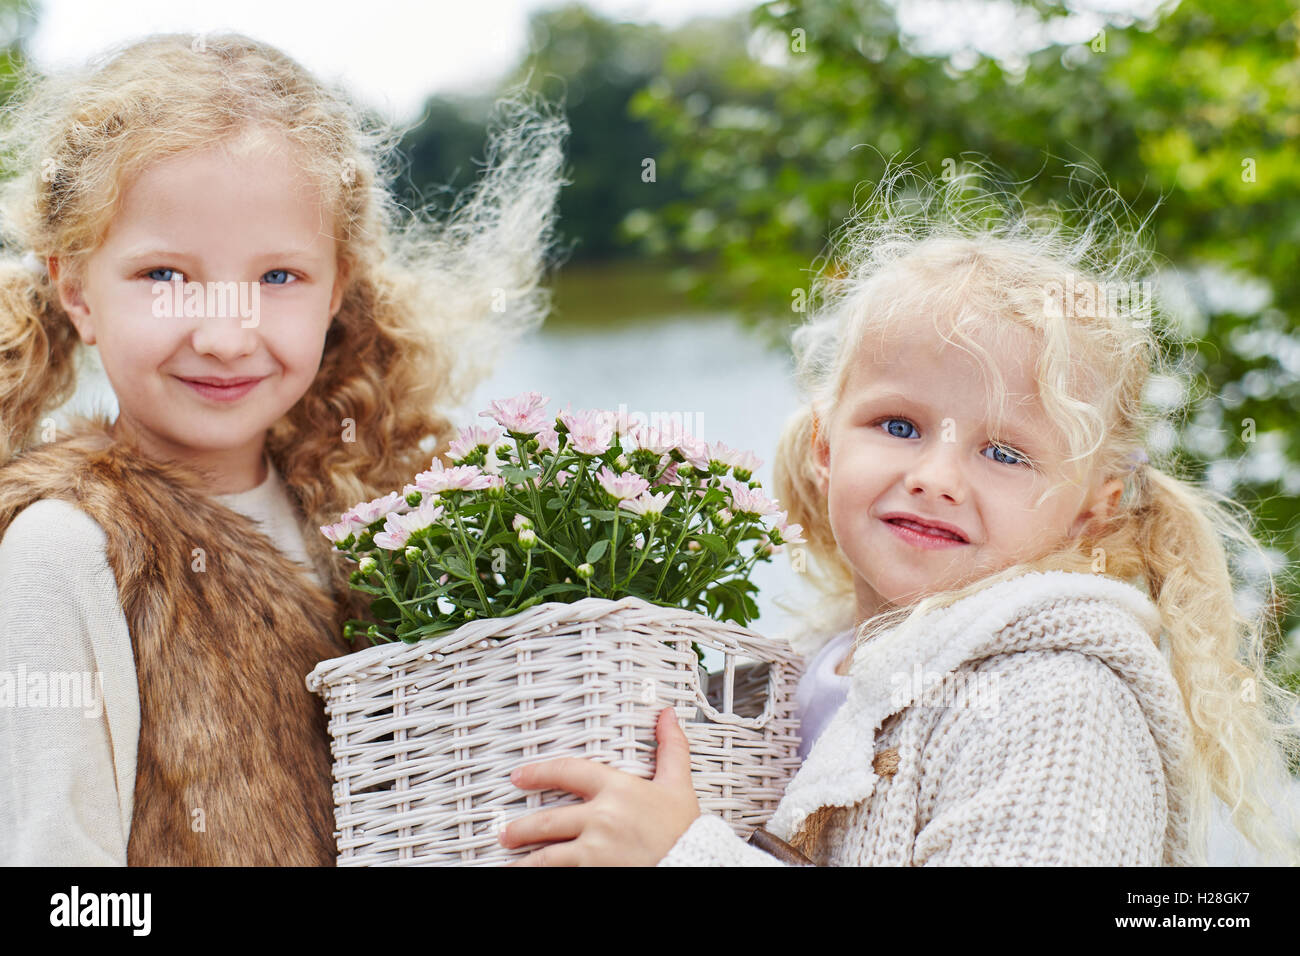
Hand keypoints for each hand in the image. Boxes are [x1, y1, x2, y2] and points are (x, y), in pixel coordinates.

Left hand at [500, 706, 700, 865]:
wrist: (696, 865)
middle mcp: (601, 819)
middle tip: (507, 832)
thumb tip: (666, 715)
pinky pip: (559, 874)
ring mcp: (595, 851)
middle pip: (547, 821)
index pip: (567, 771)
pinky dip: (543, 876)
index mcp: (617, 790)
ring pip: (546, 856)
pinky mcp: (595, 874)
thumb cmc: (685, 831)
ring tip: (511, 863)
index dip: (538, 772)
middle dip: (520, 828)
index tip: (520, 776)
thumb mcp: (678, 785)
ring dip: (524, 861)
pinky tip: (531, 875)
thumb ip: (671, 749)